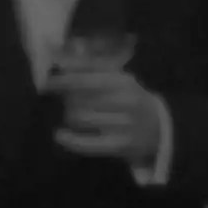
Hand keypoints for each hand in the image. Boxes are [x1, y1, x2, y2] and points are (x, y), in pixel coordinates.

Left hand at [52, 68, 166, 163]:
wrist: (162, 128)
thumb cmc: (132, 99)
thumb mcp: (119, 79)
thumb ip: (92, 68)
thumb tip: (62, 61)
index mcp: (122, 81)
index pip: (85, 78)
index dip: (61, 80)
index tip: (45, 82)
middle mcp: (123, 101)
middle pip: (79, 98)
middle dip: (66, 99)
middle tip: (64, 100)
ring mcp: (122, 125)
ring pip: (80, 118)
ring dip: (69, 116)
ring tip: (71, 114)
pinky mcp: (119, 146)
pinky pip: (87, 144)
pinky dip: (70, 140)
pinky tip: (60, 135)